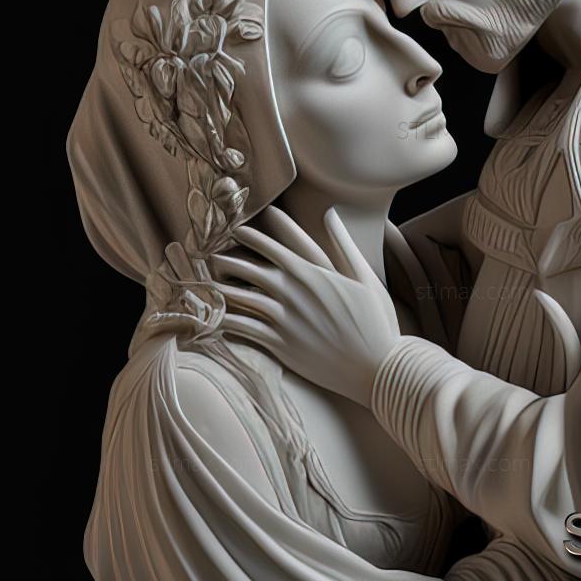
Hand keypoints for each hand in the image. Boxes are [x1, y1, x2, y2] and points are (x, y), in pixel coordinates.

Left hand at [208, 206, 399, 406]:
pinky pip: (245, 330)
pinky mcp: (280, 345)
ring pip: (242, 299)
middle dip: (228, 260)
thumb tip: (331, 214)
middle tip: (210, 254)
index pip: (273, 248)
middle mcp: (293, 294)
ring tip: (205, 282)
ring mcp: (284, 321)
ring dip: (221, 289)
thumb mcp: (364, 277)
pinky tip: (215, 317)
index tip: (236, 229)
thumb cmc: (375, 321)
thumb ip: (343, 244)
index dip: (252, 236)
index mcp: (312, 274)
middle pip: (250, 271)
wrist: (375, 367)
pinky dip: (227, 322)